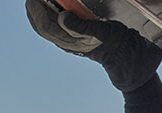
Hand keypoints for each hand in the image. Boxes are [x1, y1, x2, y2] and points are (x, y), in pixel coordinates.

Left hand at [25, 0, 161, 91]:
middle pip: (41, 24)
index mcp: (69, 41)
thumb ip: (81, 25)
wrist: (126, 57)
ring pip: (46, 25)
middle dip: (35, 9)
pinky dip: (50, 14)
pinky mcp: (73, 37)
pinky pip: (54, 25)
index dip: (36, 9)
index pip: (44, 24)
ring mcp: (68, 40)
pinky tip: (53, 7)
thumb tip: (63, 16)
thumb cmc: (116, 44)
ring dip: (41, 11)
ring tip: (41, 0)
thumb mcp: (101, 31)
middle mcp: (65, 41)